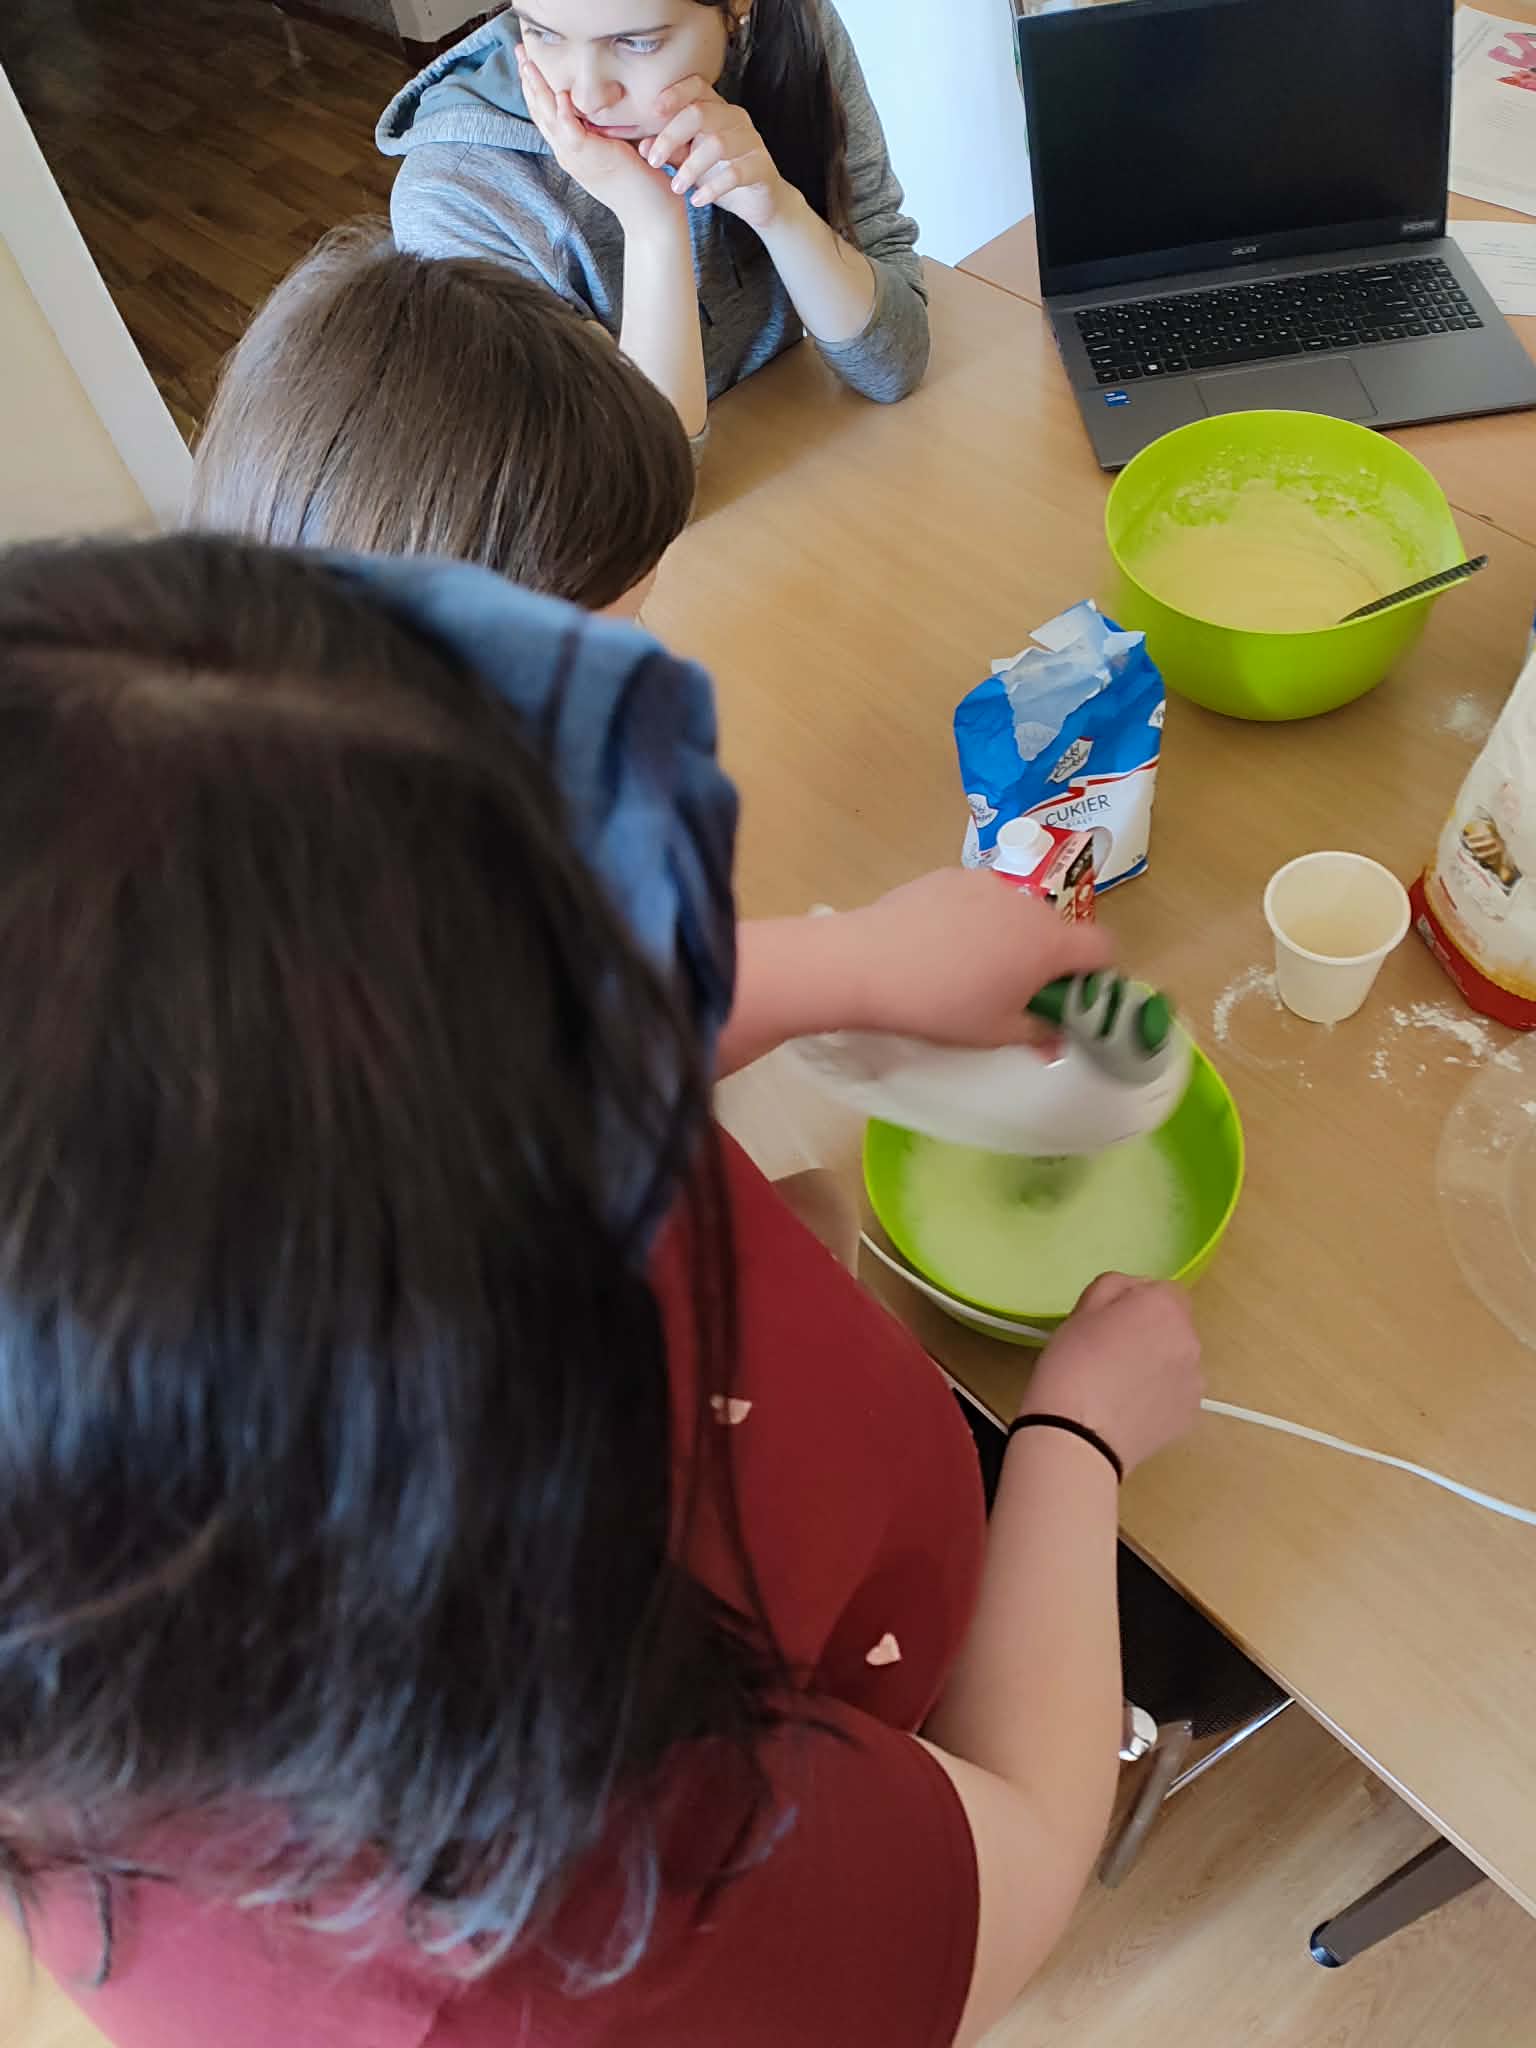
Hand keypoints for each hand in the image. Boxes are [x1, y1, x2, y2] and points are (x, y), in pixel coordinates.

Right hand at [516, 45, 682, 236]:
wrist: (652, 215)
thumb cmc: (642, 180)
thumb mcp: (617, 145)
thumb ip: (605, 125)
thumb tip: (606, 98)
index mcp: (572, 149)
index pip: (546, 113)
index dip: (534, 86)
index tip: (527, 59)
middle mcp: (568, 154)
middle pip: (540, 112)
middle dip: (528, 81)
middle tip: (519, 51)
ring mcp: (577, 158)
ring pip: (549, 120)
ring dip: (538, 90)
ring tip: (528, 63)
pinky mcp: (592, 160)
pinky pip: (571, 134)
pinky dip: (564, 115)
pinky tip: (560, 96)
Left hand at [642, 75, 788, 231]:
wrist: (758, 201)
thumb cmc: (720, 174)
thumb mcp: (689, 161)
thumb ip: (669, 151)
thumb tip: (642, 146)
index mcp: (716, 108)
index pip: (696, 85)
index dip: (674, 94)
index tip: (652, 113)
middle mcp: (734, 118)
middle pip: (700, 113)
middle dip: (671, 136)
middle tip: (654, 162)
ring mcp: (750, 141)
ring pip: (717, 144)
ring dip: (691, 167)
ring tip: (676, 187)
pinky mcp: (761, 167)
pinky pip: (736, 173)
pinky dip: (712, 188)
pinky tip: (697, 200)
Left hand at [838, 866, 1113, 1047]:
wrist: (866, 963)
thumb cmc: (940, 1006)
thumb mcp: (994, 1033)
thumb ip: (1038, 1034)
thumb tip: (1058, 1040)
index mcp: (1049, 942)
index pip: (1103, 948)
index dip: (1096, 974)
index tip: (1071, 997)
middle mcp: (1027, 903)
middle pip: (1056, 929)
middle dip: (1046, 958)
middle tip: (1014, 991)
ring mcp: (987, 883)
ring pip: (1016, 912)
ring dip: (1009, 936)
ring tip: (968, 967)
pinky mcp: (950, 874)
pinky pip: (978, 899)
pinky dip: (973, 919)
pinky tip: (938, 944)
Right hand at [1022, 1275, 1203, 1476]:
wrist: (1079, 1437)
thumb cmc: (1072, 1366)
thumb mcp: (1080, 1310)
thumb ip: (1114, 1287)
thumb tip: (1133, 1295)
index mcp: (1164, 1307)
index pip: (1163, 1290)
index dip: (1136, 1302)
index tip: (1111, 1320)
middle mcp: (1190, 1339)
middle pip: (1173, 1325)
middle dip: (1150, 1333)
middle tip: (1111, 1352)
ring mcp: (1194, 1381)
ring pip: (1176, 1360)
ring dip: (1158, 1364)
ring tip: (1119, 1386)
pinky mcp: (1190, 1415)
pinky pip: (1176, 1393)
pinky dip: (1159, 1396)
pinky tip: (1128, 1408)